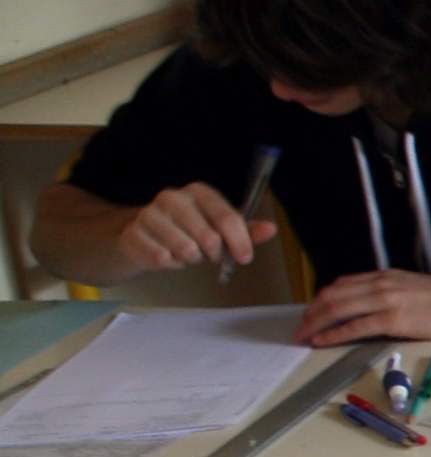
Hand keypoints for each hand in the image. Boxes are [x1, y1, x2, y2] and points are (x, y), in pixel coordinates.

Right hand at [109, 181, 276, 274]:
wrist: (141, 236)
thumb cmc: (186, 231)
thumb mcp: (218, 229)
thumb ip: (245, 230)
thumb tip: (271, 229)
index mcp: (198, 192)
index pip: (227, 217)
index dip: (240, 241)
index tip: (245, 258)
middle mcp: (172, 197)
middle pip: (209, 237)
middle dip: (213, 253)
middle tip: (207, 254)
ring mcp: (149, 214)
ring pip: (186, 250)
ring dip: (190, 259)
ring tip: (184, 252)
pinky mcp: (133, 234)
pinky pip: (162, 260)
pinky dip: (169, 264)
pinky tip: (165, 254)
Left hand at [302, 270, 430, 347]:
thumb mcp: (413, 287)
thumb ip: (391, 293)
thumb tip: (375, 307)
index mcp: (384, 276)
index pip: (342, 284)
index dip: (321, 298)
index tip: (312, 311)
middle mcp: (379, 284)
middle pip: (332, 296)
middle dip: (311, 312)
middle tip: (300, 327)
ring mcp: (385, 301)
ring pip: (337, 309)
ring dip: (315, 324)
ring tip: (304, 335)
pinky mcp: (392, 319)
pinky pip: (353, 327)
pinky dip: (333, 334)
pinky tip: (322, 341)